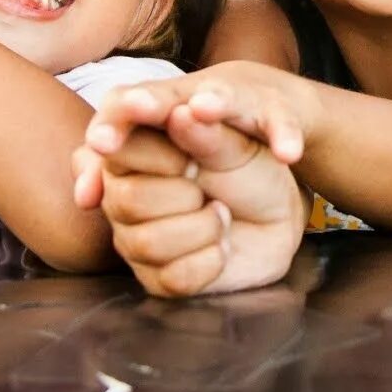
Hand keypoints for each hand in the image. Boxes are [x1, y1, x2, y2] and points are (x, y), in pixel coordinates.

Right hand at [74, 102, 306, 296]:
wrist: (279, 213)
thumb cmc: (249, 167)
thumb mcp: (236, 143)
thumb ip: (207, 130)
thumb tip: (181, 113)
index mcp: (134, 149)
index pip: (112, 150)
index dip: (156, 157)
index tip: (189, 161)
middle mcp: (123, 194)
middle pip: (126, 200)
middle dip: (184, 194)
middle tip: (209, 187)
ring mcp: (135, 238)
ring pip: (146, 243)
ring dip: (204, 228)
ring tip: (222, 214)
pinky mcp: (157, 277)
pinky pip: (173, 278)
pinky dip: (212, 260)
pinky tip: (222, 246)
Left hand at [82, 63, 316, 163]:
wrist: (266, 124)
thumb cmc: (201, 149)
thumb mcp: (160, 166)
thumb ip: (120, 175)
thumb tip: (83, 198)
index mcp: (158, 109)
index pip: (123, 105)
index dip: (113, 121)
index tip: (98, 144)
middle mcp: (193, 97)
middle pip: (166, 95)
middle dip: (151, 103)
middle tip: (135, 106)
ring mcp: (238, 99)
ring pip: (225, 95)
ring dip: (213, 101)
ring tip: (202, 106)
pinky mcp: (277, 111)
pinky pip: (280, 122)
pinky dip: (283, 135)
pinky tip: (286, 152)